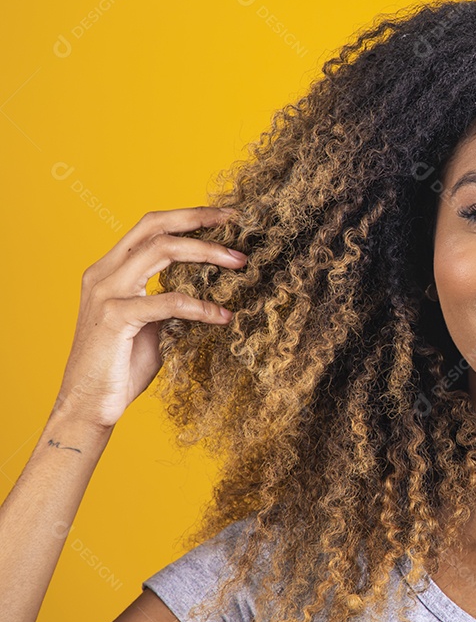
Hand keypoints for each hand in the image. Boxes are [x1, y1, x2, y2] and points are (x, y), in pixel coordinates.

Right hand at [52, 207, 246, 428]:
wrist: (89, 406)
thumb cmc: (120, 367)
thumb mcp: (150, 325)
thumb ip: (168, 302)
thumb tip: (204, 289)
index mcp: (109, 270)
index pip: (149, 226)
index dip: (187, 215)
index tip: (225, 216)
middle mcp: (103, 274)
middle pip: (155, 226)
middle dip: (198, 219)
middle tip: (235, 223)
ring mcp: (106, 293)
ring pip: (162, 250)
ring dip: (206, 252)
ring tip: (240, 262)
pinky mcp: (116, 317)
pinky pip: (169, 301)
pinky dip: (201, 306)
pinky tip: (222, 316)